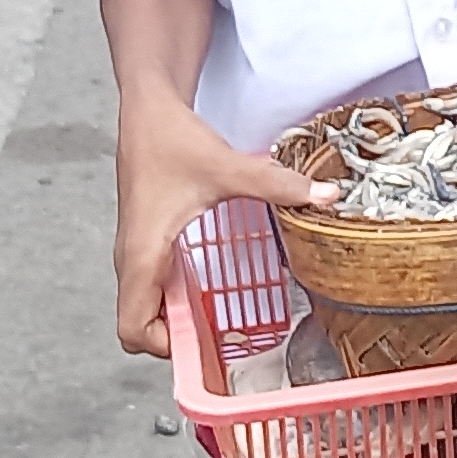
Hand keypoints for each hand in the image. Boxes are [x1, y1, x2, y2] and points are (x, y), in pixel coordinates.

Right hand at [113, 101, 335, 359]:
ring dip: (177, 319)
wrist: (146, 109)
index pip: (132, 330)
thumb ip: (277, 185)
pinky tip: (207, 285)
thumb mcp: (228, 166)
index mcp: (143, 254)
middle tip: (221, 335)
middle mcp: (132, 260)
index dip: (165, 348)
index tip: (207, 341)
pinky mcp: (144, 242)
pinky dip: (175, 297)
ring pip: (144, 309)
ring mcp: (135, 252)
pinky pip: (153, 288)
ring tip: (218, 316)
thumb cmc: (170, 139)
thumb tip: (324, 195)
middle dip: (178, 340)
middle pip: (137, 328)